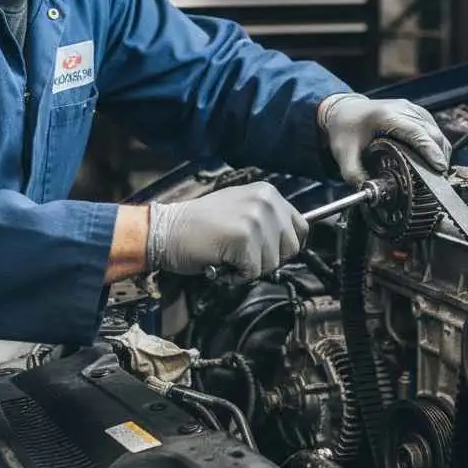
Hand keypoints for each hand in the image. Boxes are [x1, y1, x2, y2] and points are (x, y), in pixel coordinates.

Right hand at [147, 182, 307, 279]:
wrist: (165, 230)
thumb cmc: (199, 226)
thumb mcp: (241, 209)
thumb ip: (268, 219)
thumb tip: (295, 240)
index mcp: (268, 192)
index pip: (301, 227)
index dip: (284, 246)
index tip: (264, 250)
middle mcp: (266, 201)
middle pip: (292, 248)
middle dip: (268, 259)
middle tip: (241, 253)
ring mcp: (256, 218)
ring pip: (273, 263)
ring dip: (250, 268)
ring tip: (227, 254)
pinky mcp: (244, 238)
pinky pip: (253, 272)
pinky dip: (236, 275)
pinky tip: (220, 262)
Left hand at [318, 93, 449, 184]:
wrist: (343, 110)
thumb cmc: (344, 130)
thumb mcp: (343, 154)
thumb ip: (355, 175)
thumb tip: (372, 194)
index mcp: (385, 115)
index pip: (415, 132)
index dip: (429, 150)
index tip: (439, 167)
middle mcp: (402, 108)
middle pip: (431, 132)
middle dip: (439, 156)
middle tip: (438, 180)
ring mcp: (411, 109)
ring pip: (436, 131)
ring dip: (440, 152)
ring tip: (436, 174)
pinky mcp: (416, 113)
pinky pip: (433, 129)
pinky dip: (436, 146)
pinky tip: (431, 162)